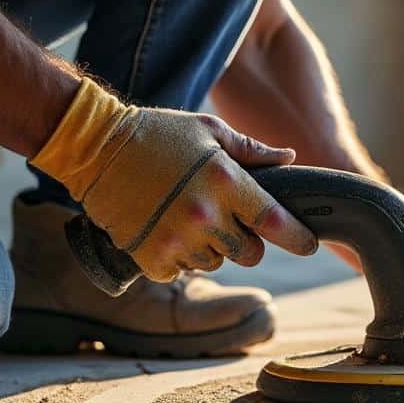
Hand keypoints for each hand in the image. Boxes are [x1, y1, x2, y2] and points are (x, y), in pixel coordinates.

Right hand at [31, 78, 316, 281]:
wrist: (94, 146)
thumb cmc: (157, 134)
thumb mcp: (208, 131)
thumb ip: (251, 151)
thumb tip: (290, 158)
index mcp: (225, 181)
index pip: (276, 221)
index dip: (298, 238)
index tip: (309, 244)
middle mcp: (205, 215)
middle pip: (250, 253)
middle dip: (246, 242)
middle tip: (226, 221)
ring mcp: (177, 239)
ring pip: (215, 263)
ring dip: (209, 247)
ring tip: (185, 216)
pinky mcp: (151, 257)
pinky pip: (181, 271)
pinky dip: (178, 257)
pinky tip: (164, 229)